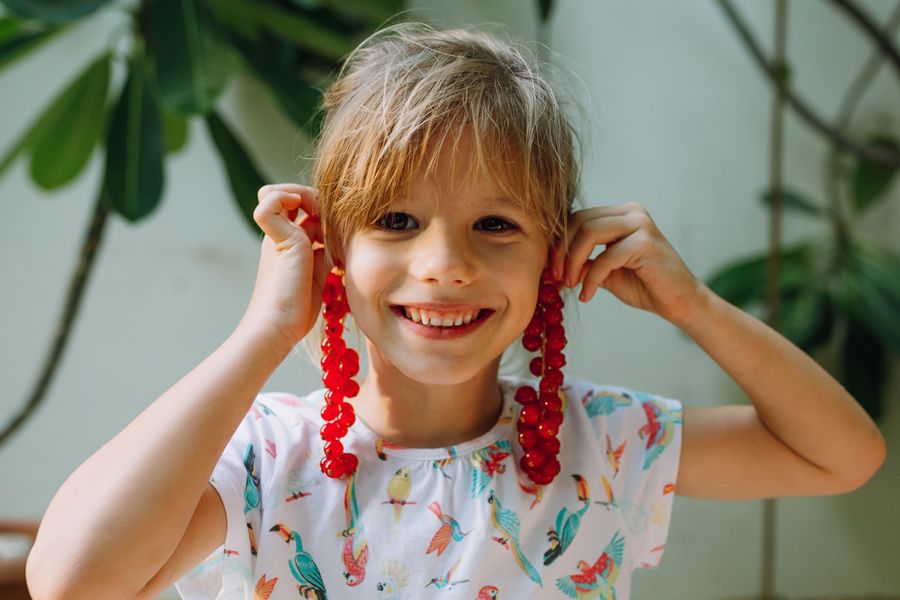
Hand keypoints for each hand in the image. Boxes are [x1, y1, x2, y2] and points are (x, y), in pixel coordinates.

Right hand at [240, 184, 330, 347]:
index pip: (306, 208)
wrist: (278, 327)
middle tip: (340, 219)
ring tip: (328, 219)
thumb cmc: (298, 308)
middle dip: (319, 200)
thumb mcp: (320, 274)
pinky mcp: (277, 239)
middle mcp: (281, 235)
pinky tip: (310, 216)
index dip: (323, 208)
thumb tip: (342, 239)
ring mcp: (277, 235)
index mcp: (289, 242)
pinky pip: (270, 202)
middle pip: (295, 196)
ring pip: (281, 193)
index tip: (343, 224)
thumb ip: (327, 253)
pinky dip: (286, 198)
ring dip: (307, 197)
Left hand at [549, 202, 704, 323]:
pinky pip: (606, 257)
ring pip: (589, 232)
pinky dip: (592, 278)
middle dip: (562, 251)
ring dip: (573, 262)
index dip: (559, 243)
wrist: (678, 302)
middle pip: (580, 221)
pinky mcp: (646, 242)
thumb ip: (582, 262)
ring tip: (570, 284)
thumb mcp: (604, 271)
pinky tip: (588, 295)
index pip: (577, 218)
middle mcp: (631, 212)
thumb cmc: (643, 285)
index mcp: (620, 213)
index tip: (552, 269)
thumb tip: (551, 264)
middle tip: (557, 278)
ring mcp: (641, 224)